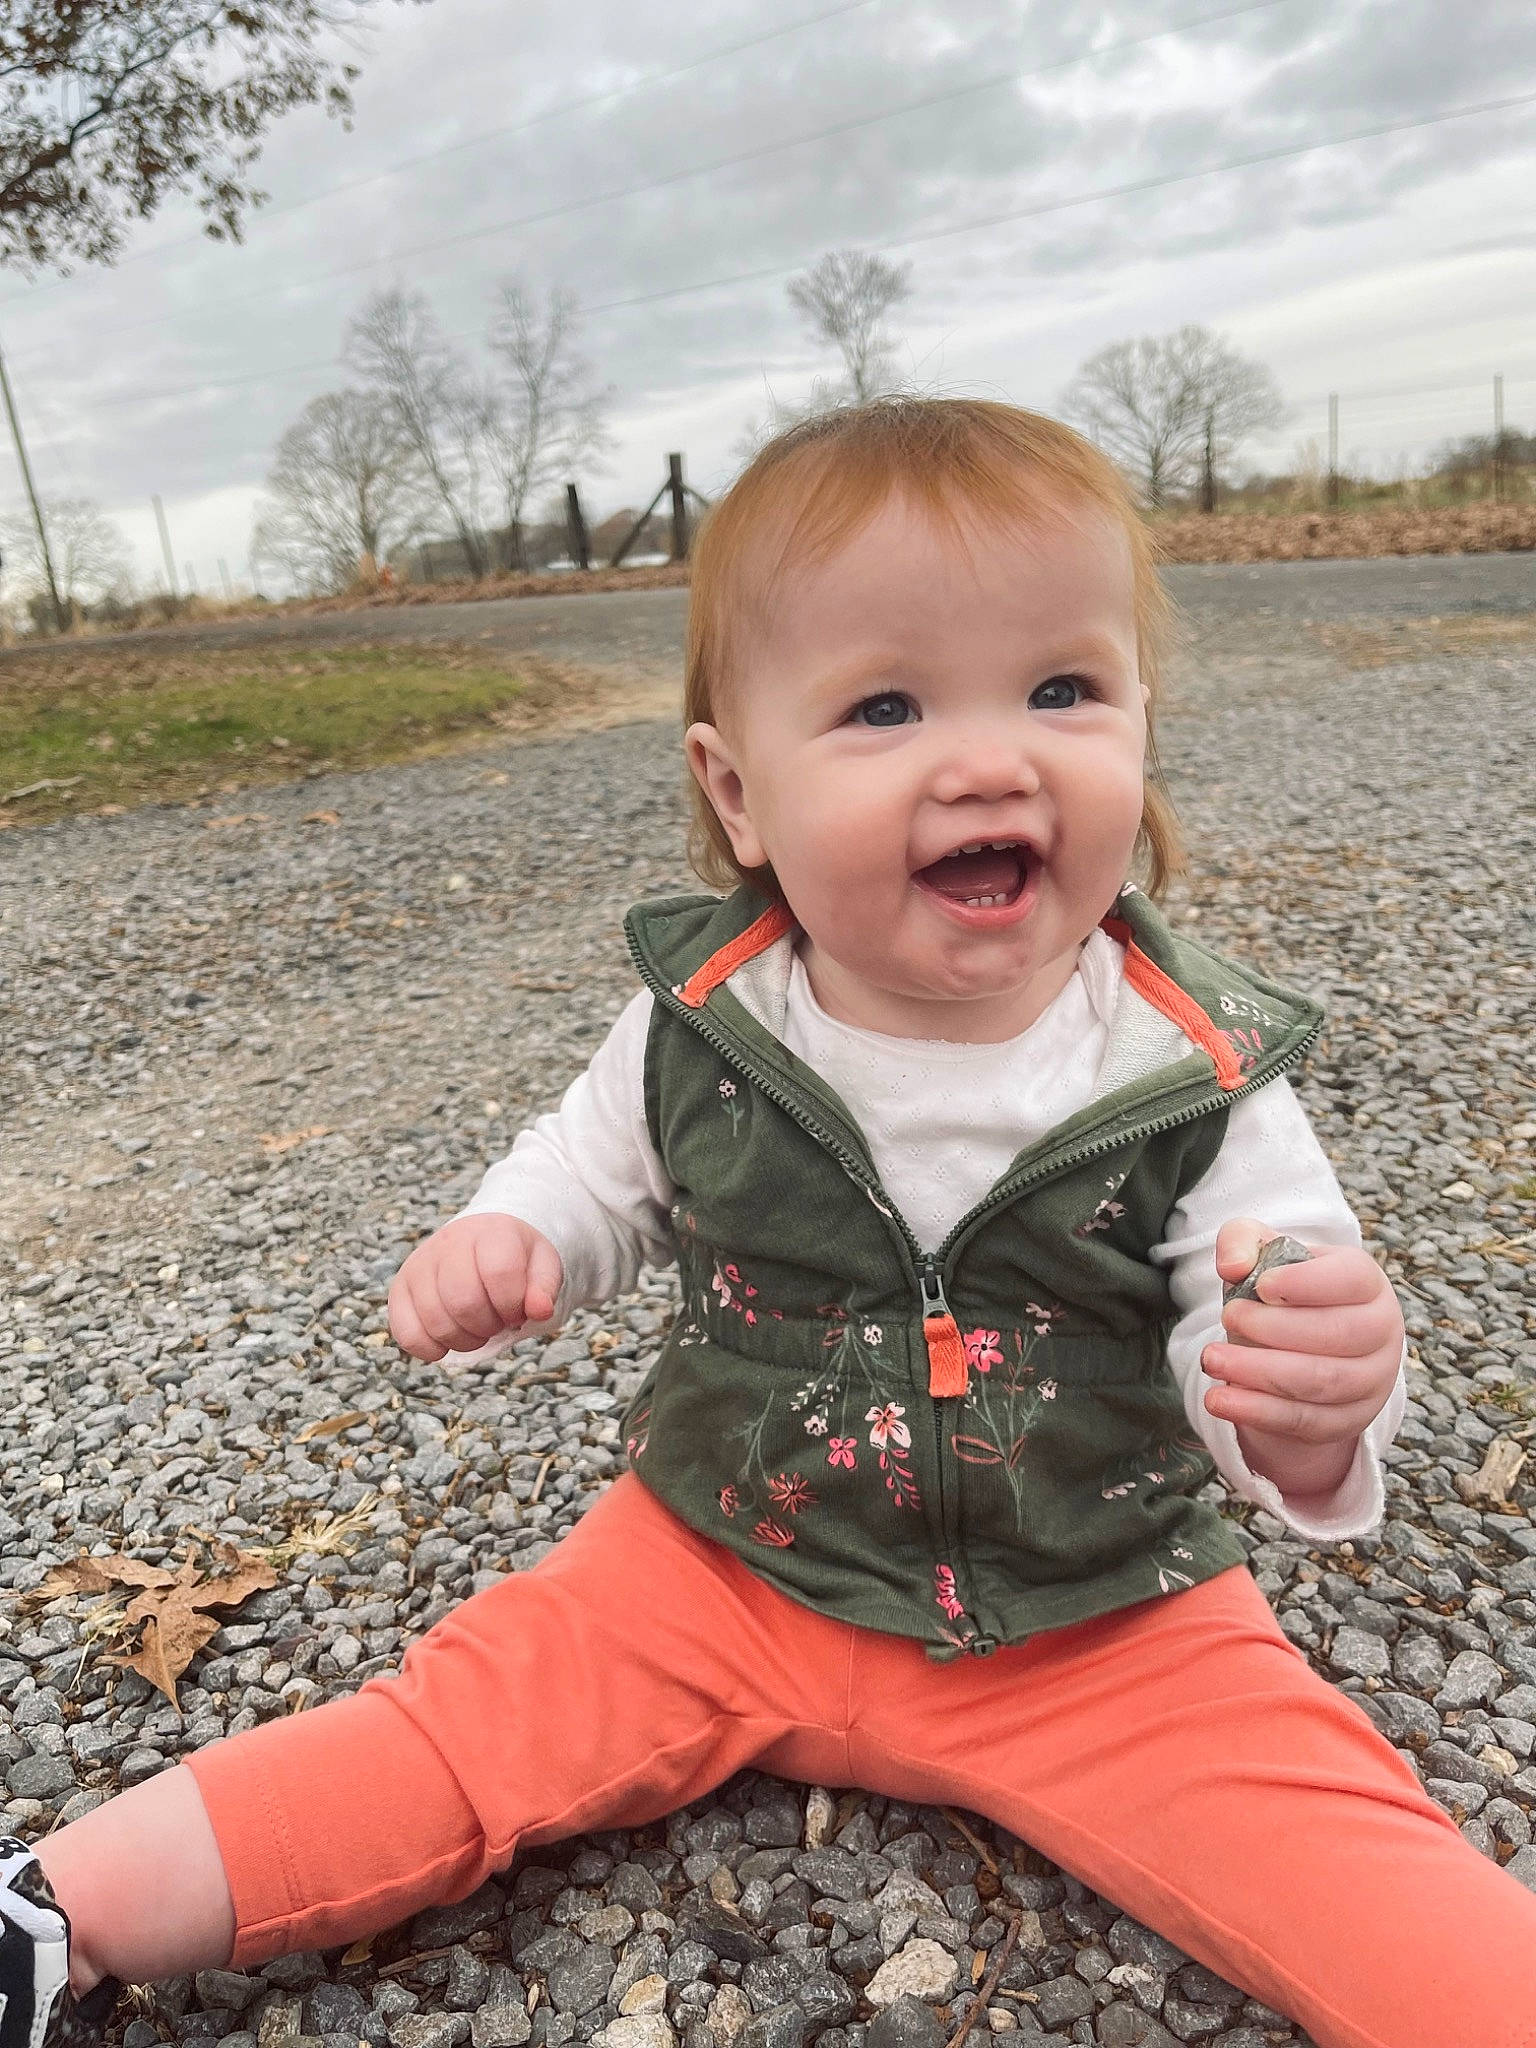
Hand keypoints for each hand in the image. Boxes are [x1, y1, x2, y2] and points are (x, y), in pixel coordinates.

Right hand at [388, 1214, 562, 1362]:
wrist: (483, 1240)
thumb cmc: (515, 1258)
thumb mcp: (542, 1265)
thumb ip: (545, 1287)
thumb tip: (540, 1310)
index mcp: (490, 1232)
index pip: (499, 1272)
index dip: (512, 1304)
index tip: (518, 1309)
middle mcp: (449, 1243)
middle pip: (464, 1302)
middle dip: (488, 1325)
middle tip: (497, 1321)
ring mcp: (420, 1265)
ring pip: (435, 1321)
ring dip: (464, 1340)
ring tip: (477, 1327)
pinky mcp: (401, 1288)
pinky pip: (406, 1332)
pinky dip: (429, 1348)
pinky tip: (448, 1342)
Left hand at [1202, 1218, 1403, 1498]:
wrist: (1296, 1349)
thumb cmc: (1282, 1293)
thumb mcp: (1262, 1255)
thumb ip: (1243, 1241)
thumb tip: (1233, 1265)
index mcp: (1366, 1282)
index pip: (1350, 1279)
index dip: (1306, 1283)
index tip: (1260, 1285)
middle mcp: (1381, 1331)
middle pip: (1337, 1334)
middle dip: (1274, 1329)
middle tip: (1227, 1318)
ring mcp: (1372, 1381)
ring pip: (1321, 1382)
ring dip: (1260, 1373)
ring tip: (1212, 1360)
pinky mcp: (1349, 1421)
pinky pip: (1306, 1420)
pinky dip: (1259, 1412)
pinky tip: (1221, 1399)